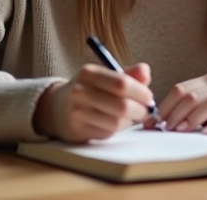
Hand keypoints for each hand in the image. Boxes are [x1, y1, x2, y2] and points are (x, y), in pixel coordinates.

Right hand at [33, 63, 153, 142]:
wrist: (57, 107)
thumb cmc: (89, 89)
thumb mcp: (105, 76)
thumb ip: (128, 74)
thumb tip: (146, 73)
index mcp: (89, 73)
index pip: (121, 83)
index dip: (141, 92)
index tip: (149, 97)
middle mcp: (80, 92)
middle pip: (121, 106)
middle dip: (140, 110)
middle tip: (146, 111)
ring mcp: (77, 113)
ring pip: (116, 122)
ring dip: (129, 122)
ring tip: (131, 116)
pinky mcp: (77, 131)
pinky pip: (107, 133)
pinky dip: (117, 130)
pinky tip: (116, 123)